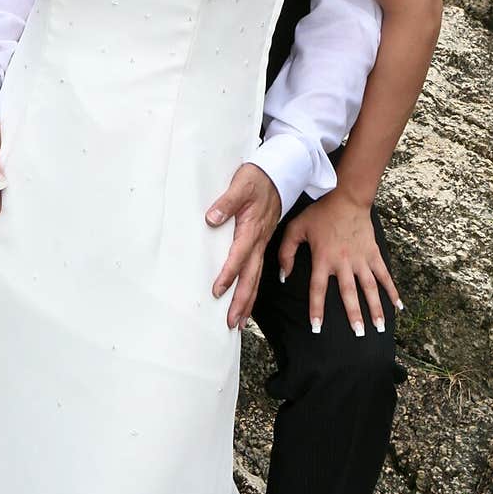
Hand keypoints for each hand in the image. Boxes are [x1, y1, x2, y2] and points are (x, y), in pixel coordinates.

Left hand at [205, 162, 280, 329]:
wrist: (281, 171)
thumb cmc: (259, 177)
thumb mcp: (241, 184)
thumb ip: (226, 201)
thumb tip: (211, 218)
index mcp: (252, 227)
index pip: (239, 255)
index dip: (229, 273)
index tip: (217, 290)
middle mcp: (259, 239)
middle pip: (251, 275)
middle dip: (242, 300)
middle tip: (232, 322)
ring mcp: (263, 242)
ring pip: (256, 276)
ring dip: (248, 299)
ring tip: (239, 321)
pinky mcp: (262, 241)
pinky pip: (258, 268)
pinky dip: (253, 287)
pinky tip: (248, 298)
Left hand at [278, 189, 401, 333]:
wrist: (346, 197)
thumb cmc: (320, 213)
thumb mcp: (296, 228)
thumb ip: (286, 252)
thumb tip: (284, 276)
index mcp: (323, 258)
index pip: (318, 289)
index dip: (317, 309)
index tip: (317, 328)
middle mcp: (344, 262)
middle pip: (349, 293)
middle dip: (354, 315)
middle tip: (358, 334)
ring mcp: (361, 259)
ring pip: (370, 288)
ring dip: (376, 308)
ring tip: (379, 327)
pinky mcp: (374, 253)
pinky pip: (384, 275)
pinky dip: (392, 290)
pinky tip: (399, 306)